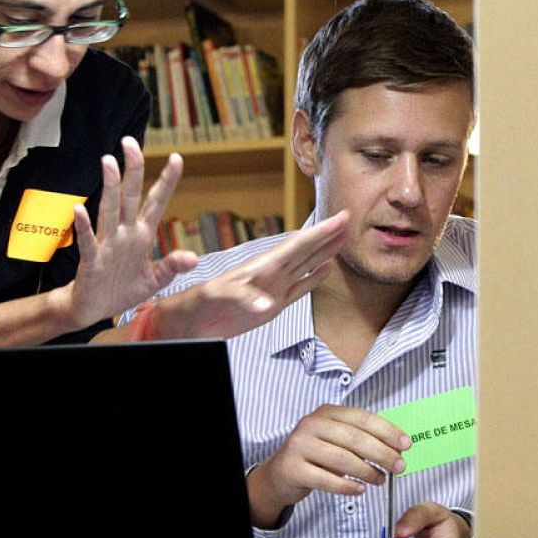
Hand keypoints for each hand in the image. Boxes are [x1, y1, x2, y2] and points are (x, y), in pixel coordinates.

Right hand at [63, 138, 197, 329]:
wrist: (93, 309)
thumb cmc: (123, 289)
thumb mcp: (155, 280)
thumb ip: (171, 266)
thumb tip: (192, 258)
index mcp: (141, 235)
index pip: (156, 202)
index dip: (167, 181)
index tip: (177, 157)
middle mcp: (124, 234)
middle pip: (130, 196)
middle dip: (132, 170)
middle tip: (130, 142)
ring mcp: (107, 245)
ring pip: (109, 211)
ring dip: (110, 188)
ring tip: (109, 163)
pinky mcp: (91, 261)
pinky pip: (87, 241)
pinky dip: (84, 227)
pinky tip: (79, 210)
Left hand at [152, 211, 348, 339]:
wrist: (189, 320)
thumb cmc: (199, 303)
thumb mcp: (216, 297)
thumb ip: (242, 299)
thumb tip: (266, 305)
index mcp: (261, 268)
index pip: (297, 246)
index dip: (320, 233)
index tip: (339, 218)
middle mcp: (271, 274)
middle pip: (306, 251)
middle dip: (327, 236)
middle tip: (348, 218)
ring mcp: (273, 288)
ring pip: (305, 266)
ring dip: (324, 253)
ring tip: (343, 239)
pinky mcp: (273, 305)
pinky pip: (299, 289)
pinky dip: (314, 279)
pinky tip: (326, 270)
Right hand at [246, 405, 408, 528]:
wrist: (279, 474)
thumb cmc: (315, 456)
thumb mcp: (336, 440)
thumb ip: (361, 440)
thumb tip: (396, 448)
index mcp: (326, 412)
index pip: (362, 418)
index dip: (387, 431)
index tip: (406, 444)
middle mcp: (311, 424)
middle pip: (355, 438)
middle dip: (382, 453)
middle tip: (400, 466)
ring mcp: (300, 446)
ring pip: (342, 459)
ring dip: (367, 471)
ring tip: (381, 480)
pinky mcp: (293, 468)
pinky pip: (326, 479)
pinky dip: (346, 486)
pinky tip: (360, 489)